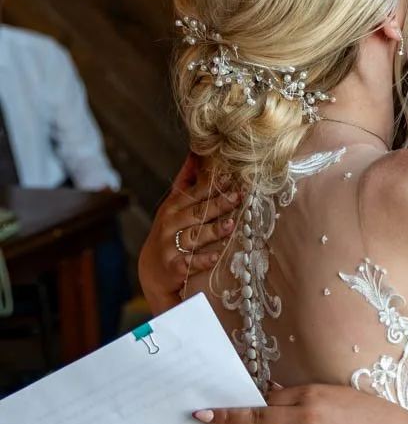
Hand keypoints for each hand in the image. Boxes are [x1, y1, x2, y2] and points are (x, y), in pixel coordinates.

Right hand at [138, 154, 240, 308]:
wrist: (151, 271)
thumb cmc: (169, 233)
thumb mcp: (173, 206)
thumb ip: (186, 181)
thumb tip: (196, 152)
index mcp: (174, 207)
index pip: (195, 193)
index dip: (213, 184)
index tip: (231, 175)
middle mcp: (171, 224)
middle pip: (197, 212)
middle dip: (218, 204)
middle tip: (239, 196)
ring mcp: (171, 246)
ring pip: (194, 236)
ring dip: (213, 231)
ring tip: (231, 225)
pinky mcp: (174, 268)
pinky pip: (190, 263)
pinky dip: (203, 260)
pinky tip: (216, 257)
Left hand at [192, 384, 407, 423]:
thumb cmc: (362, 411)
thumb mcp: (330, 393)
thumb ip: (298, 393)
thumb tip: (268, 388)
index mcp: (308, 394)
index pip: (268, 398)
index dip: (248, 403)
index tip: (225, 406)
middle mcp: (304, 416)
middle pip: (257, 417)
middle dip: (226, 418)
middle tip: (200, 418)